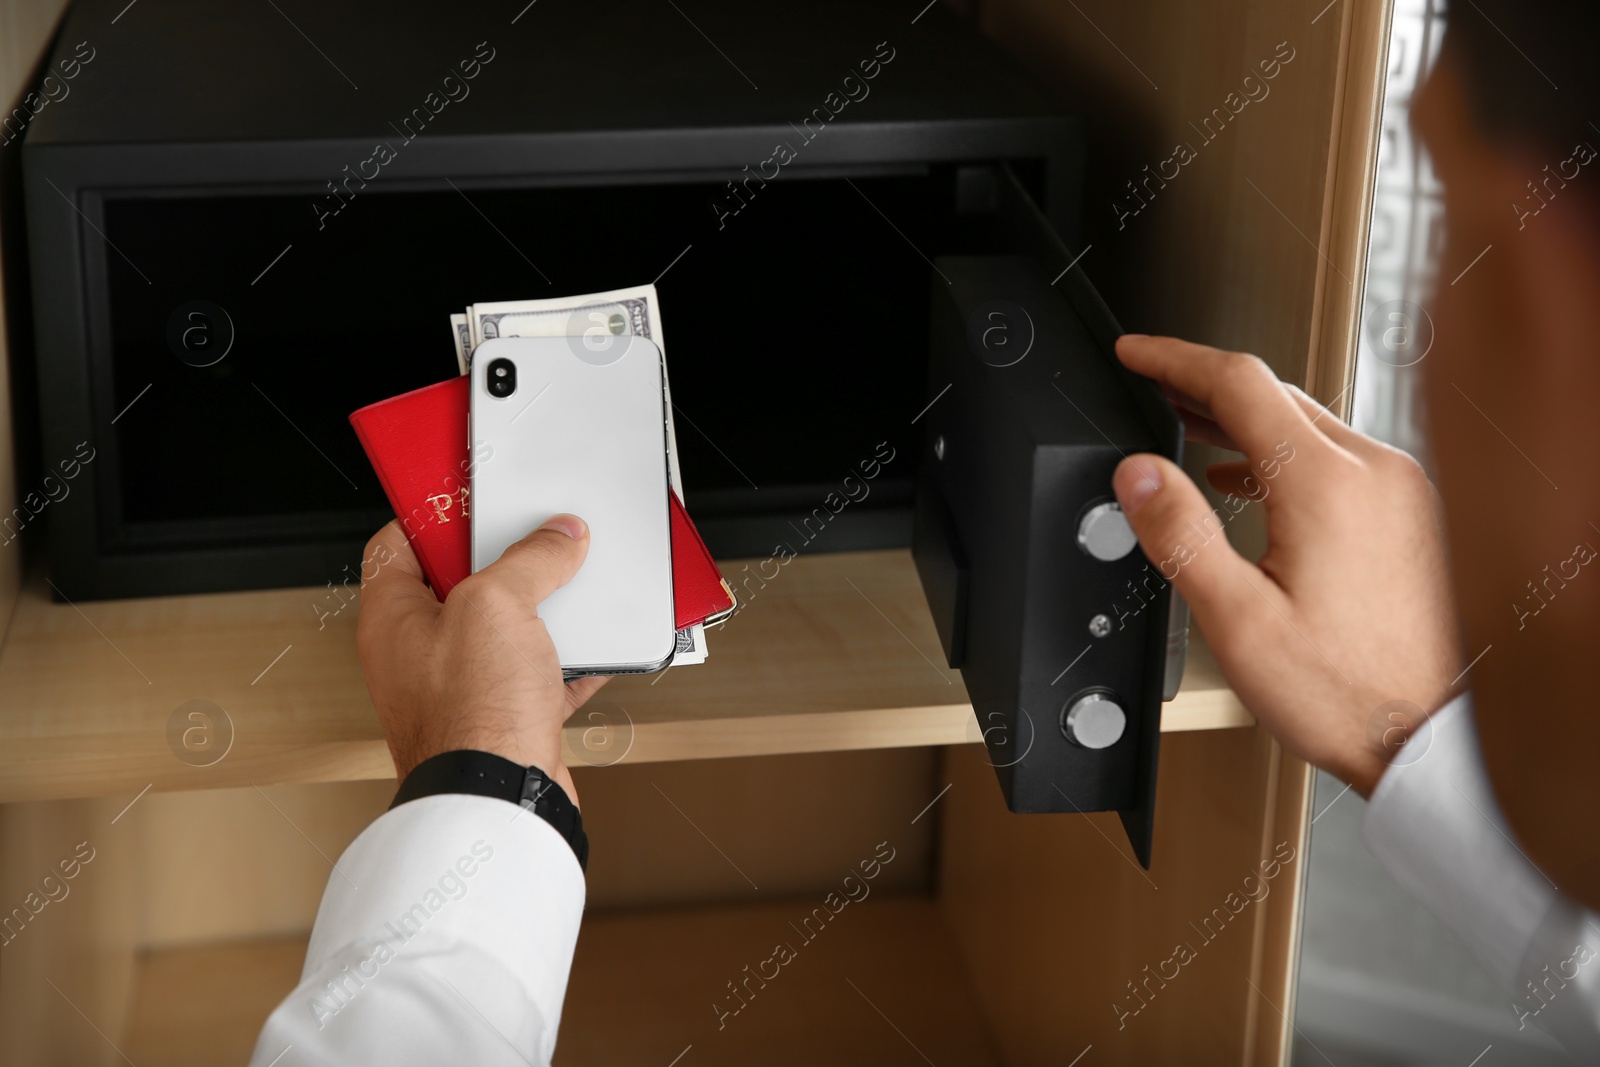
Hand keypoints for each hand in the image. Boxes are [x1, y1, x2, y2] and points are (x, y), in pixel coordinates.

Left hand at [354, 515, 608, 805]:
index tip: (475, 498)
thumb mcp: (498, 604)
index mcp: (392, 618)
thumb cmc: (469, 717)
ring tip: (573, 585)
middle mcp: (420, 655)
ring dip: (544, 609)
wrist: (500, 800)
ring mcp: (461, 689)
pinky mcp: (502, 719)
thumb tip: (557, 537)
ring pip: (505, 631)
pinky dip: (570, 660)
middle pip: (462, 585)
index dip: (436, 514)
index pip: (398, 544)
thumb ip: (530, 560)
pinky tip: (597, 647)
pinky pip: (538, 676)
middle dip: (506, 561)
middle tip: (537, 539)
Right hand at [1110, 335, 1461, 795]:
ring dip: (1241, 417)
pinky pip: (1333, 454)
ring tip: (1185, 426)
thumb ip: (1180, 534)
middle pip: (1273, 393)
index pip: (1238, 382)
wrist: (1426, 735)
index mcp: (1325, 486)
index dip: (1174, 360)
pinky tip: (1244, 479)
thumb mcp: (1236, 620)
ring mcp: (1398, 489)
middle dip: (1202, 384)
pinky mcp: (1407, 511)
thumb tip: (1137, 473)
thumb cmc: (1345, 692)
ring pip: (1305, 420)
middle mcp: (1373, 472)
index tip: (1134, 353)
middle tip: (1150, 387)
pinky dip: (1279, 451)